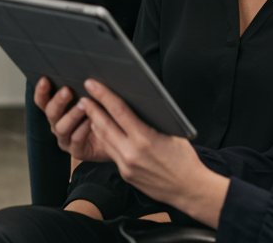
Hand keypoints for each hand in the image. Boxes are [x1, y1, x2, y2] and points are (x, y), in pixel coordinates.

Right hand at [34, 77, 111, 164]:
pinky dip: (83, 129)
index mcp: (57, 109)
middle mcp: (57, 124)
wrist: (116, 136)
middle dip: (58, 101)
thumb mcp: (92, 97)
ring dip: (72, 115)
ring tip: (83, 105)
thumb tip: (84, 74)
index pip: (42, 100)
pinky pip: (76, 140)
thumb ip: (83, 87)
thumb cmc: (102, 111)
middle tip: (67, 90)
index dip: (41, 91)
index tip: (45, 79)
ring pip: (62, 127)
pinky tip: (92, 121)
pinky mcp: (76, 151)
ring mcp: (66, 139)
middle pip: (51, 112)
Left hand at [76, 79, 227, 226]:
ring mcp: (126, 166)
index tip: (92, 84)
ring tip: (90, 110)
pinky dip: (105, 138)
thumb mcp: (171, 132)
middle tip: (84, 96)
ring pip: (105, 139)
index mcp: (145, 138)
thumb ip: (150, 120)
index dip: (103, 95)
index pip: (118, 111)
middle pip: (105, 125)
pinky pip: (111, 152)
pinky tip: (103, 130)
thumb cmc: (183, 158)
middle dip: (92, 109)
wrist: (188, 189)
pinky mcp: (125, 174)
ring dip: (95, 123)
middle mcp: (132, 153)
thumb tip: (134, 104)